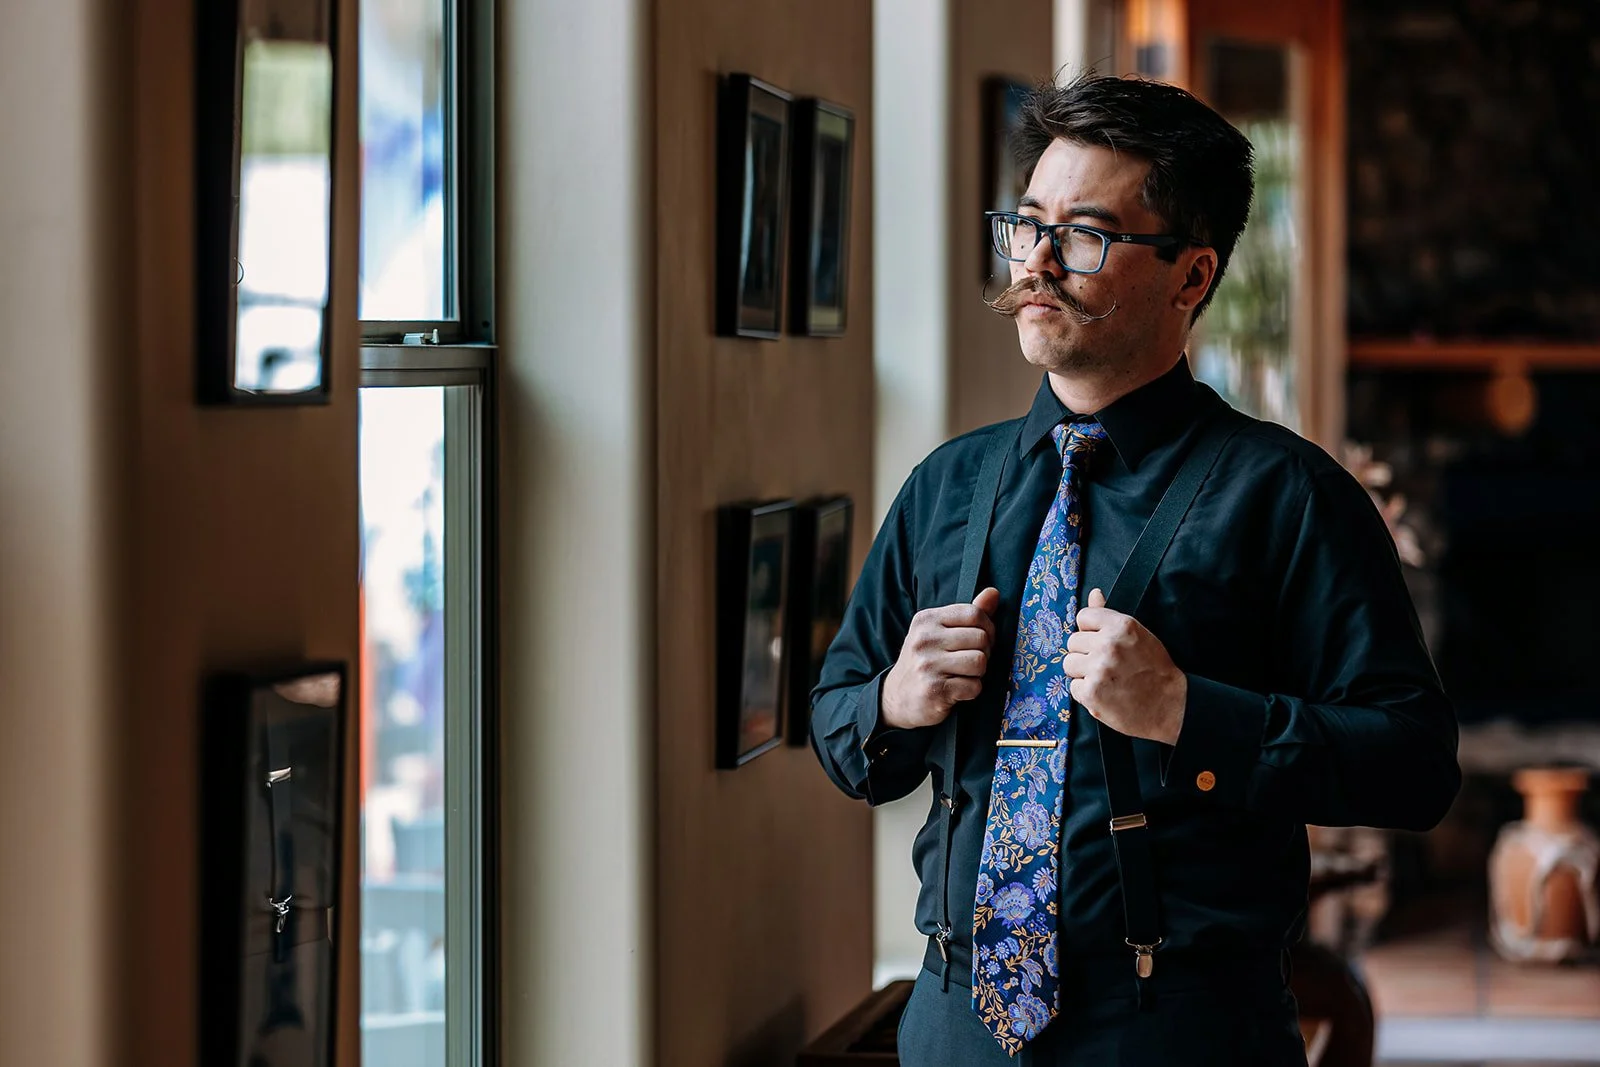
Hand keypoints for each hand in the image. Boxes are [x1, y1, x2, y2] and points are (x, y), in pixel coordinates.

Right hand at [881, 587, 1000, 729]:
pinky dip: (972, 691)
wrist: (897, 698)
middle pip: (981, 638)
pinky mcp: (934, 690)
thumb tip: (994, 592)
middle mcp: (924, 639)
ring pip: (980, 662)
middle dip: (984, 652)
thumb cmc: (924, 662)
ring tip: (963, 675)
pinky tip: (957, 690)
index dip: (988, 628)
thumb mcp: (939, 633)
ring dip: (978, 673)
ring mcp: (928, 665)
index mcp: (926, 620)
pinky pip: (974, 686)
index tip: (981, 640)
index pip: (973, 613)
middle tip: (970, 662)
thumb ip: (968, 614)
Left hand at [1064, 588, 1187, 744]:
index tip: (1101, 642)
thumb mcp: (1138, 635)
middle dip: (1086, 653)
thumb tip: (1094, 593)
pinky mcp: (1091, 693)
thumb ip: (1110, 615)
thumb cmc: (1154, 669)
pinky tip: (1105, 694)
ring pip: (1069, 663)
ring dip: (1082, 673)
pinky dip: (1086, 692)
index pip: (1084, 616)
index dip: (1091, 631)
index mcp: (1121, 626)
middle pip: (1073, 642)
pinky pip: (1073, 687)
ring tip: (1105, 679)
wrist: (1170, 706)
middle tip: (1107, 665)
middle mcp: (1108, 645)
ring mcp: (1099, 669)